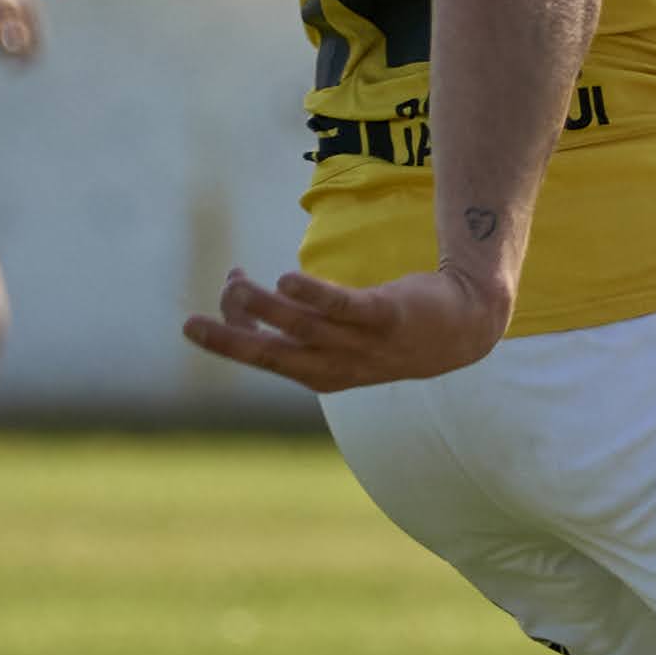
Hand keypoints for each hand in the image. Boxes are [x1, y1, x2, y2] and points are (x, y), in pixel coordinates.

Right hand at [182, 262, 513, 393]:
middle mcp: (340, 365)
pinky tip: (286, 280)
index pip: (268, 359)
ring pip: (304, 329)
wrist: (466, 327)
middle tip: (190, 325)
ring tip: (236, 283)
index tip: (220, 294)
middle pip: (275, 356)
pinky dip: (314, 296)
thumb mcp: (339, 332)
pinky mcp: (388, 315)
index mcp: (324, 374)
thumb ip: (294, 316)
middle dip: (231, 342)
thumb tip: (242, 290)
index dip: (234, 334)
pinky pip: (345, 307)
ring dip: (265, 308)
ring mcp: (365, 343)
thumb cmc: (392, 329)